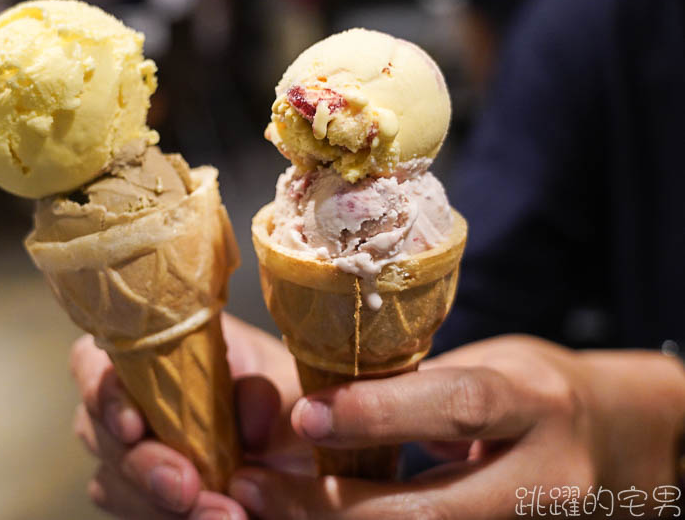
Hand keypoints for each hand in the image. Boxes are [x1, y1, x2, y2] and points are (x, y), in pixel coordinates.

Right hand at [69, 313, 303, 518]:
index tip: (134, 426)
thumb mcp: (289, 387)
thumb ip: (269, 394)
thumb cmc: (285, 402)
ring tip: (224, 517)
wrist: (299, 454)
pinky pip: (140, 515)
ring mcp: (132, 454)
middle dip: (141, 466)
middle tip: (185, 489)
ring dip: (159, 507)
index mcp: (156, 351)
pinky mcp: (143, 499)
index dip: (104, 392)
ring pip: (112, 483)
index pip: (96, 361)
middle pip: (98, 431)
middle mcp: (131, 401)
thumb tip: (249, 423)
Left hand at [227, 335, 684, 518]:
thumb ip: (421, 386)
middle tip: (254, 488)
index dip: (379, 411)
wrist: (615, 442)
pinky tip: (315, 518)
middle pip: (433, 511)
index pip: (458, 407)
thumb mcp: (490, 365)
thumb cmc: (537, 389)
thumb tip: (330, 401)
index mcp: (535, 402)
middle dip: (334, 505)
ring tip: (266, 509)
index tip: (305, 416)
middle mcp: (542, 477)